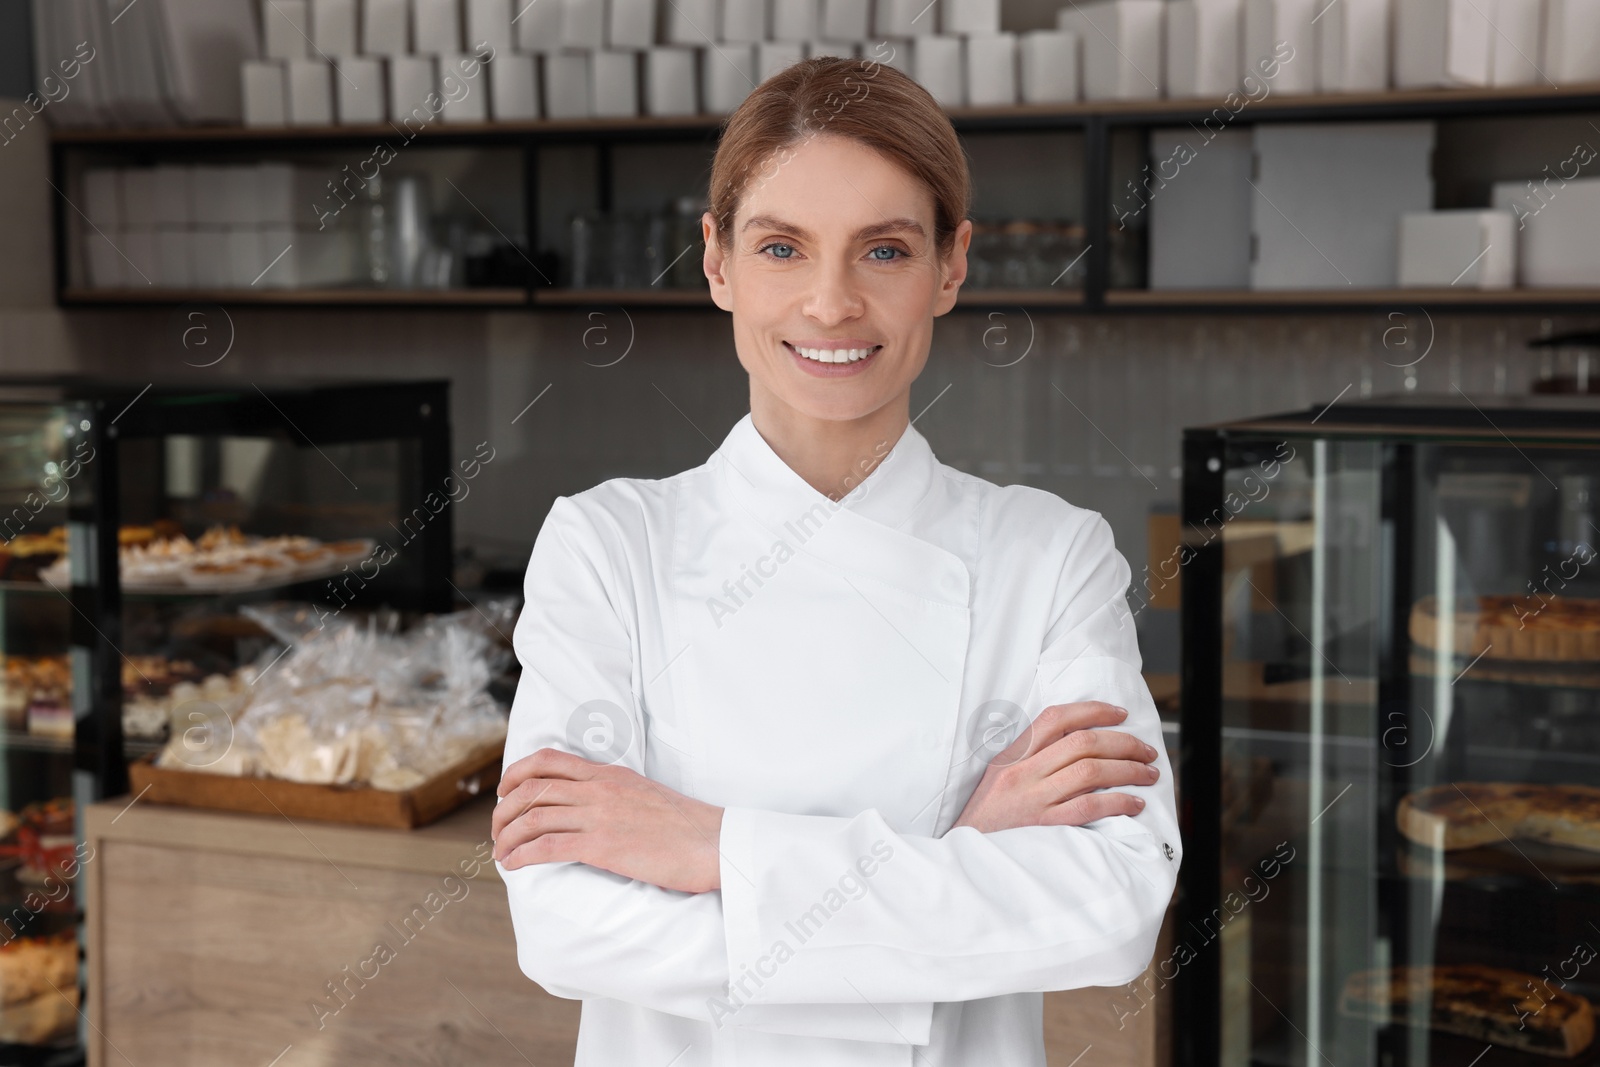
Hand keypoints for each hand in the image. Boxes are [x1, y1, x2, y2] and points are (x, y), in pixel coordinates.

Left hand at [492, 748, 724, 893]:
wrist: (715, 843)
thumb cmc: (688, 828)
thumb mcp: (646, 795)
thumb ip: (616, 795)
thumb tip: (592, 808)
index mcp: (610, 774)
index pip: (549, 760)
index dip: (516, 774)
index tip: (504, 793)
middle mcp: (600, 789)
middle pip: (532, 787)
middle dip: (503, 810)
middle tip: (497, 830)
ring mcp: (600, 816)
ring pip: (533, 816)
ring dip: (506, 835)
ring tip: (500, 853)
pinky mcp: (603, 846)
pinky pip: (547, 846)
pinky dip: (521, 855)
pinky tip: (513, 865)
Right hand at [951, 701, 1159, 833]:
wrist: (968, 856)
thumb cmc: (988, 818)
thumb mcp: (999, 777)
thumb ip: (1030, 758)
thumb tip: (1076, 742)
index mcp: (1012, 756)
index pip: (1055, 718)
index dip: (1092, 710)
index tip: (1120, 714)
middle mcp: (1023, 773)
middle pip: (1082, 742)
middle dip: (1123, 742)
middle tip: (1146, 750)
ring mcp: (1033, 799)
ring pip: (1090, 771)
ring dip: (1128, 769)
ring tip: (1148, 773)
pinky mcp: (1045, 827)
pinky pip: (1089, 808)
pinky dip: (1118, 802)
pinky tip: (1134, 803)